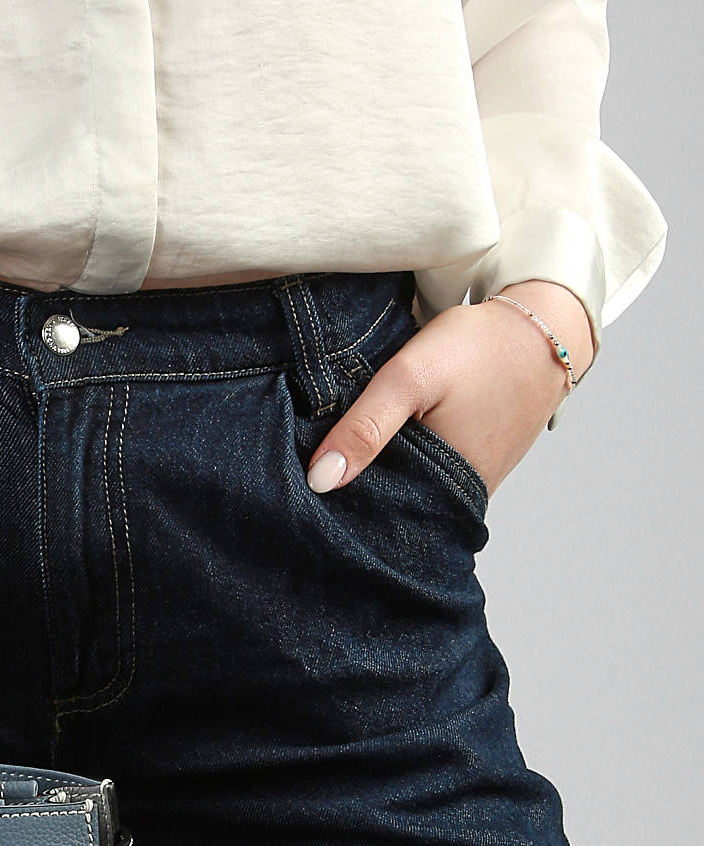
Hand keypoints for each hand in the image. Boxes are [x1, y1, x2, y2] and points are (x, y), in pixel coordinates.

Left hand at [305, 279, 595, 503]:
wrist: (544, 329)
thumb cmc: (480, 349)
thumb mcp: (410, 378)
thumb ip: (364, 427)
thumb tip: (320, 481)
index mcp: (441, 493)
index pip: (370, 516)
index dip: (335, 501)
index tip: (301, 487)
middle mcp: (458, 503)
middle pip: (388, 509)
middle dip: (354, 492)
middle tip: (317, 469)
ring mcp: (469, 491)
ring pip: (407, 494)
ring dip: (378, 478)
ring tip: (344, 457)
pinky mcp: (474, 474)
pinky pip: (427, 480)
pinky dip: (404, 465)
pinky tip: (384, 447)